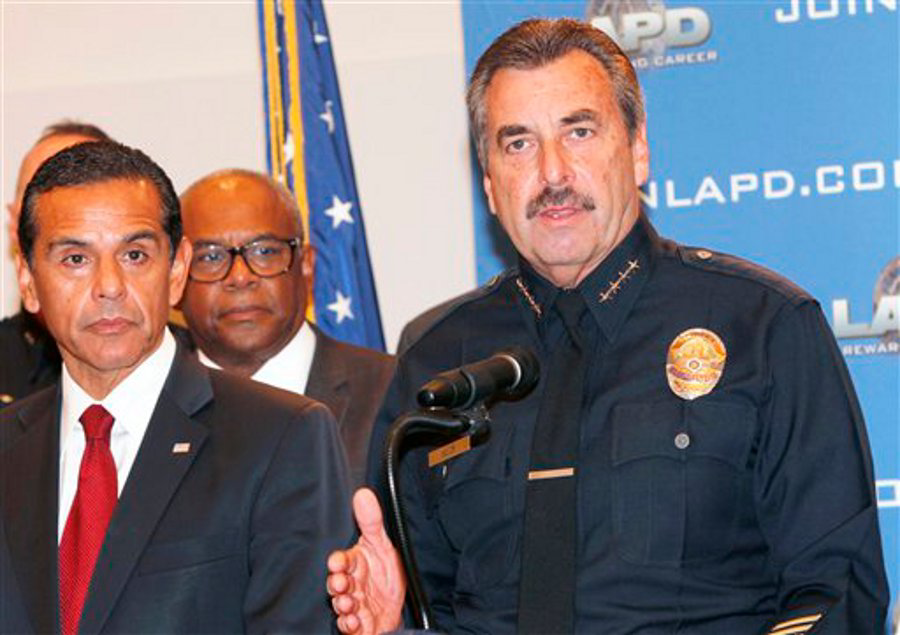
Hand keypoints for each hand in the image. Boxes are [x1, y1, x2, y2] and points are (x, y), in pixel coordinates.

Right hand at [327, 488, 405, 634]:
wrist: (393, 609)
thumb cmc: (384, 575)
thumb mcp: (382, 545)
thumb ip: (372, 521)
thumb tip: (363, 493)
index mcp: (354, 564)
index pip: (341, 561)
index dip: (338, 562)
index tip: (338, 562)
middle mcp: (350, 584)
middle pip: (336, 583)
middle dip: (337, 584)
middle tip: (342, 584)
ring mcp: (352, 605)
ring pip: (341, 604)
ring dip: (343, 604)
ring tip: (349, 603)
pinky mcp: (357, 624)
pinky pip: (348, 626)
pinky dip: (349, 624)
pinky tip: (354, 621)